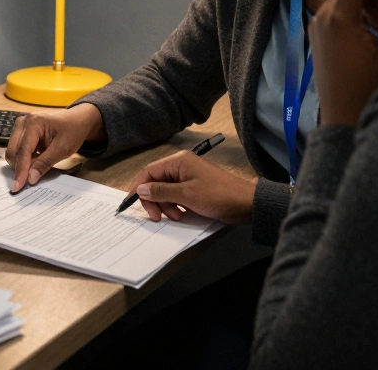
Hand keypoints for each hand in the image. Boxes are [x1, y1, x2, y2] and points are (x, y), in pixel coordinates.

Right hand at [5, 104, 103, 192]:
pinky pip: (17, 149)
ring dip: (22, 163)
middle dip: (20, 167)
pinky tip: (36, 160)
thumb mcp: (62, 149)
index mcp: (34, 122)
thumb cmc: (73, 131)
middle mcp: (23, 122)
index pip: (22, 150)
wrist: (78, 120)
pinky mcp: (21, 131)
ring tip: (38, 166)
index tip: (18, 187)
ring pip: (13, 151)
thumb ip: (45, 163)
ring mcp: (21, 126)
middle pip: (13, 151)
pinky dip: (24, 159)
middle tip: (31, 179)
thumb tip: (30, 178)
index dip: (20, 170)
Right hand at [125, 150, 257, 224]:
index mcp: (178, 161)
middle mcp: (181, 167)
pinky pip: (176, 197)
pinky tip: (181, 215)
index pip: (149, 172)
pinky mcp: (194, 189)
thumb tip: (140, 189)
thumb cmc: (219, 195)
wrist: (245, 204)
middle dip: (154, 200)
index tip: (132, 204)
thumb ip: (161, 192)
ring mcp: (188, 178)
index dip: (138, 188)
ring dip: (166, 206)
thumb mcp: (186, 195)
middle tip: (157, 217)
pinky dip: (175, 206)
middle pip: (155, 182)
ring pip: (165, 192)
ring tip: (176, 216)